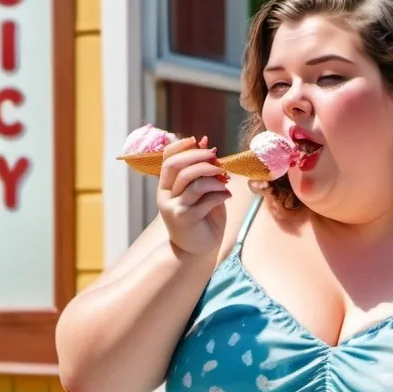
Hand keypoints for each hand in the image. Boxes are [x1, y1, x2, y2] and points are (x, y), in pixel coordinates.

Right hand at [157, 135, 231, 256]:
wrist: (196, 251)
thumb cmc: (201, 218)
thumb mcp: (201, 192)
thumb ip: (201, 171)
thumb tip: (205, 141)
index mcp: (165, 186)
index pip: (167, 159)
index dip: (181, 146)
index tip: (197, 140)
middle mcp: (165, 196)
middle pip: (177, 166)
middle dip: (198, 158)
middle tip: (216, 158)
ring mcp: (173, 208)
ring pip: (193, 182)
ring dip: (213, 177)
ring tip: (225, 180)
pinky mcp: (186, 219)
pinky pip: (205, 200)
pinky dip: (219, 194)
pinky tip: (227, 195)